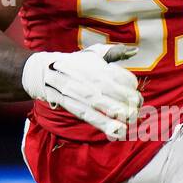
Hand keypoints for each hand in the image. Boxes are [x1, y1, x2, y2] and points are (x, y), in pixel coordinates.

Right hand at [21, 43, 141, 139]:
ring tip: (131, 120)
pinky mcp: (72, 104)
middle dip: (130, 102)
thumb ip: (116, 52)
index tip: (134, 91)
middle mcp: (91, 80)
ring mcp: (81, 93)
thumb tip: (135, 51)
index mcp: (99, 67)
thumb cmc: (76, 64)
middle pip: (116, 92)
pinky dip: (104, 124)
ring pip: (104, 105)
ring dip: (120, 114)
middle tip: (136, 108)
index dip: (132, 86)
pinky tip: (117, 131)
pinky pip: (89, 115)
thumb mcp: (94, 53)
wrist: (46, 72)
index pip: (123, 78)